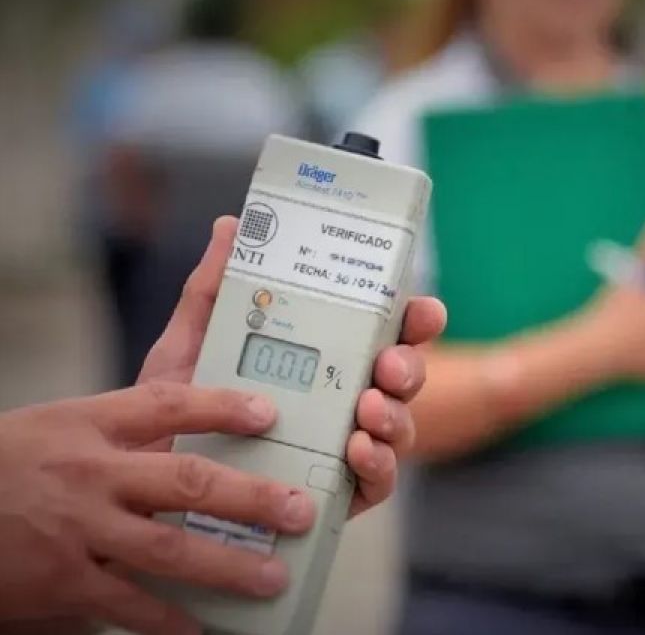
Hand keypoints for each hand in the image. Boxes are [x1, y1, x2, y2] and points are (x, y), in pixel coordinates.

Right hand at [0, 384, 314, 634]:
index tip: (270, 414)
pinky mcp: (61, 582)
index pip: (166, 405)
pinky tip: (203, 629)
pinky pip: (128, 605)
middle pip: (185, 480)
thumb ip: (120, 430)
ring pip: (168, 550)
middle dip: (251, 498)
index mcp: (86, 425)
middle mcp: (88, 474)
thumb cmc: (5, 467)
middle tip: (299, 509)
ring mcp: (76, 531)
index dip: (222, 407)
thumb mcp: (56, 428)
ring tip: (273, 576)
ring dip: (228, 567)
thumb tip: (189, 430)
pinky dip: (169, 620)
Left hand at [137, 217, 446, 517]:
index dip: (416, 318)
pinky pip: (380, 480)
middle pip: (404, 375)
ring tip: (367, 410)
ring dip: (394, 414)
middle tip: (387, 364)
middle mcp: (348, 397)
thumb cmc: (179, 412)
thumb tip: (230, 225)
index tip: (421, 311)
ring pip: (400, 426)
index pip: (387, 330)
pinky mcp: (342, 493)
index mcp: (328, 355)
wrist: (150, 482)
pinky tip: (356, 451)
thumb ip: (213, 289)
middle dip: (409, 365)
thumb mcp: (190, 343)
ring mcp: (350, 445)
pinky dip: (378, 464)